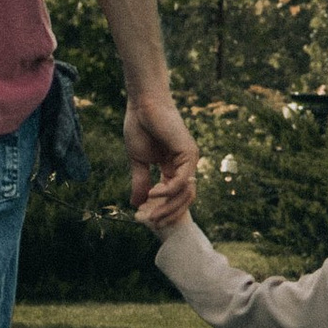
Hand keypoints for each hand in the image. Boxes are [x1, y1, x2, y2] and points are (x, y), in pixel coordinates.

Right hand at [124, 90, 197, 230]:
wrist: (143, 105)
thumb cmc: (140, 126)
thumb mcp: (138, 160)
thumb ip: (141, 182)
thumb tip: (137, 204)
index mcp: (174, 168)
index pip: (175, 196)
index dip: (163, 209)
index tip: (146, 219)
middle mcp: (185, 166)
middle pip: (184, 199)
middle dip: (168, 213)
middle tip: (150, 223)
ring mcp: (189, 160)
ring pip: (185, 194)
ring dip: (168, 207)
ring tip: (151, 214)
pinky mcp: (189, 153)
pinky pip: (181, 181)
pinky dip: (168, 191)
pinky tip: (153, 194)